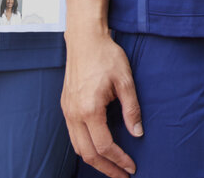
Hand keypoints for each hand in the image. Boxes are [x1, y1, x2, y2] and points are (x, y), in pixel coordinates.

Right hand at [62, 30, 141, 176]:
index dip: (119, 159)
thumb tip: (138, 133)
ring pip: (77, 147)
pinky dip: (86, 147)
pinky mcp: (66, 107)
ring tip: (112, 167)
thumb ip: (132, 109)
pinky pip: (74, 136)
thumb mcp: (126, 81)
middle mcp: (74, 114)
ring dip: (95, 160)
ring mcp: (67, 111)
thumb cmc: (107, 56)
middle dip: (106, 168)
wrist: (85, 40)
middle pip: (87, 153)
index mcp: (89, 109)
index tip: (132, 167)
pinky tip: (99, 148)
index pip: (104, 146)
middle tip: (122, 175)